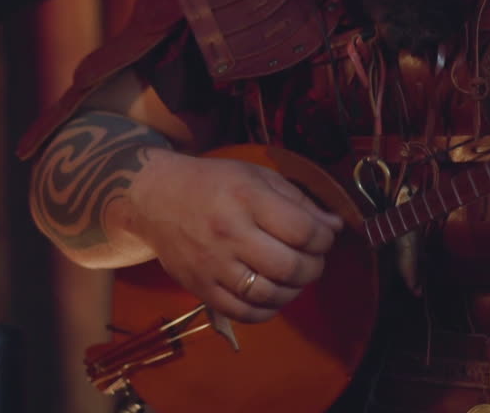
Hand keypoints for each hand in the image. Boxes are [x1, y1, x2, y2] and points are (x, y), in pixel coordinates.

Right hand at [127, 148, 343, 322]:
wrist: (154, 196)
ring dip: (294, 291)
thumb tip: (335, 227)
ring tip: (294, 277)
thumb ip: (300, 202)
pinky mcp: (199, 287)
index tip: (325, 238)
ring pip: (269, 294)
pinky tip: (272, 294)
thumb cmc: (213, 182)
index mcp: (248, 198)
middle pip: (290, 267)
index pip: (304, 231)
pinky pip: (242, 312)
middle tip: (312, 260)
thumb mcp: (258, 177)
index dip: (325, 240)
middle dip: (314, 267)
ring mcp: (213, 264)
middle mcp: (230, 233)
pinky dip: (267, 310)